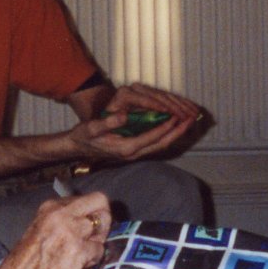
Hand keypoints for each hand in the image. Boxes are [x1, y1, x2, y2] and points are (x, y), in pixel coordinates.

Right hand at [0, 192, 111, 268]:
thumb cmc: (23, 267)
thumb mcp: (39, 232)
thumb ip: (62, 225)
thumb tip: (89, 224)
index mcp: (50, 208)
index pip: (88, 199)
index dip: (92, 216)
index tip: (88, 231)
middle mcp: (61, 213)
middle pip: (101, 203)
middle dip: (102, 223)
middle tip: (92, 243)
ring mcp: (71, 230)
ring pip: (102, 230)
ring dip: (95, 247)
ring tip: (79, 263)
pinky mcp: (78, 251)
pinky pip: (99, 252)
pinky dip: (91, 264)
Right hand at [71, 83, 199, 160]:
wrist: (76, 146)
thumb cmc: (83, 136)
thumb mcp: (91, 128)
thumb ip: (107, 122)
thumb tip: (123, 115)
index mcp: (125, 148)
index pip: (151, 138)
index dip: (164, 127)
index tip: (176, 117)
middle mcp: (133, 153)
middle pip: (161, 144)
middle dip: (177, 132)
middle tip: (190, 120)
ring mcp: (134, 152)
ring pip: (160, 144)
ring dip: (174, 133)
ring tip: (187, 121)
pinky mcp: (134, 149)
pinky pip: (154, 142)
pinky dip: (166, 134)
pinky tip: (171, 125)